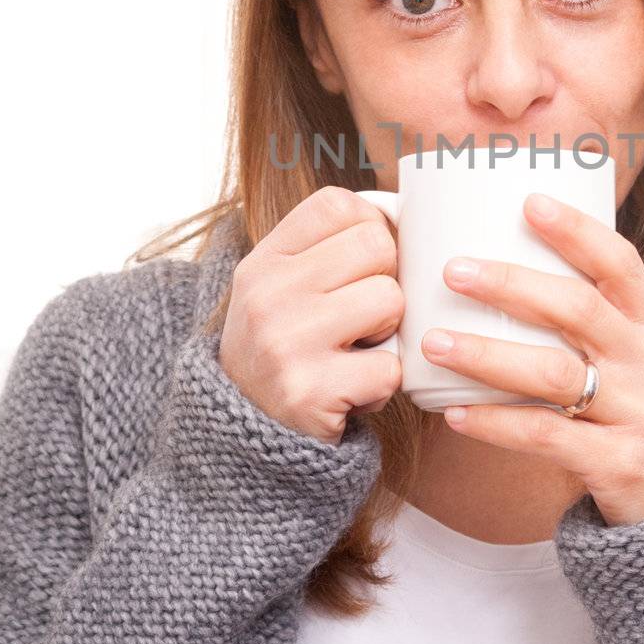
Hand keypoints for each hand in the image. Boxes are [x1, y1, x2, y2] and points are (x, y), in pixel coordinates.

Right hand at [218, 186, 403, 444]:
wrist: (242, 439)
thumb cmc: (286, 351)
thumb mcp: (283, 289)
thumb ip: (328, 247)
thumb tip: (400, 209)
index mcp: (263, 261)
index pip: (338, 204)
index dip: (369, 227)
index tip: (363, 264)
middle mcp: (267, 294)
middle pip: (376, 246)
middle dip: (386, 283)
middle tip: (362, 319)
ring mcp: (286, 342)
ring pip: (391, 300)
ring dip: (389, 335)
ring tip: (355, 354)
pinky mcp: (310, 391)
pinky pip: (391, 367)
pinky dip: (382, 385)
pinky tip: (351, 392)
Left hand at [421, 191, 643, 526]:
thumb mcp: (641, 363)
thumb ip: (594, 327)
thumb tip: (507, 276)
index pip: (620, 265)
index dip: (577, 230)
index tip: (529, 201)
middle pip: (578, 309)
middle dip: (512, 285)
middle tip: (454, 270)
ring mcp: (637, 415)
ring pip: (552, 374)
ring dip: (486, 355)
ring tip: (434, 342)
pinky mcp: (617, 463)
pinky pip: (544, 437)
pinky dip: (494, 423)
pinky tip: (454, 414)